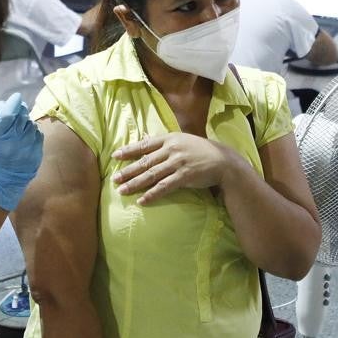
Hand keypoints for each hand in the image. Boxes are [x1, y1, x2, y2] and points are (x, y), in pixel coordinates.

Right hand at [0, 93, 43, 210]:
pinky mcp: (37, 150)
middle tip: (19, 111)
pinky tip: (28, 136)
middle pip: (21, 117)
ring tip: (21, 128)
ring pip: (31, 124)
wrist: (8, 178)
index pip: (8, 116)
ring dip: (27, 122)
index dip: (13, 103)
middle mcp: (14, 141)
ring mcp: (27, 146)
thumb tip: (3, 103)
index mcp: (0, 138)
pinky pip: (38, 133)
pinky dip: (34, 131)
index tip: (16, 97)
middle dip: (21, 111)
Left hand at [112, 133, 238, 205]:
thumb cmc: (200, 150)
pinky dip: (152, 194)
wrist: (222, 160)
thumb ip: (163, 141)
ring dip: (135, 184)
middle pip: (145, 161)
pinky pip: (164, 187)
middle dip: (128, 171)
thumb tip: (142, 137)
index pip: (145, 144)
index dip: (129, 150)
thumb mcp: (181, 140)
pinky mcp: (185, 176)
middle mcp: (172, 149)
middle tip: (114, 179)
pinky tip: (142, 200)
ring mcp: (178, 163)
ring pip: (152, 175)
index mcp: (170, 138)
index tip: (115, 156)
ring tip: (122, 191)